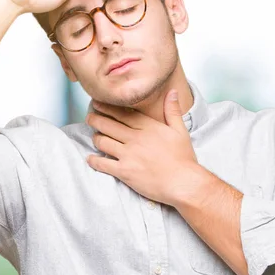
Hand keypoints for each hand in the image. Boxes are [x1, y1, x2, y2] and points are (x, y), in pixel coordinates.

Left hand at [85, 90, 204, 206]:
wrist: (183, 183)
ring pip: (102, 141)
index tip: (98, 104)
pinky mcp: (124, 171)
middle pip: (108, 124)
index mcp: (148, 127)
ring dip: (95, 138)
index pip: (122, 113)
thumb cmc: (184, 158)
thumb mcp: (181, 131)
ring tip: (93, 136)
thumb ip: (173, 110)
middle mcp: (135, 138)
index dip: (107, 108)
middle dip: (95, 119)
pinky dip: (94, 160)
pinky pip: (102, 163)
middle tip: (89, 117)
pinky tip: (91, 159)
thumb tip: (172, 92)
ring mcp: (128, 154)